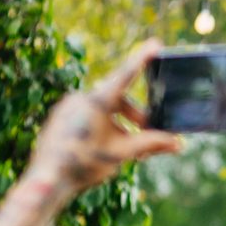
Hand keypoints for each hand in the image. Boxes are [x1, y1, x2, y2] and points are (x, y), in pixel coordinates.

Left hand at [31, 39, 181, 192]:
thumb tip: (177, 143)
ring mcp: (68, 107)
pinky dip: (104, 128)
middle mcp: (81, 98)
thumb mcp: (121, 153)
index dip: (142, 60)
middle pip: (118, 100)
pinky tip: (105, 150)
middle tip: (149, 133)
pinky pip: (88, 117)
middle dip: (136, 117)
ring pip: (104, 110)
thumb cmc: (83, 164)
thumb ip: (150, 144)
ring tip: (127, 149)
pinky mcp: (60, 119)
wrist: (47, 180)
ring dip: (120, 126)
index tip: (156, 44)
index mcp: (96, 101)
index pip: (126, 75)